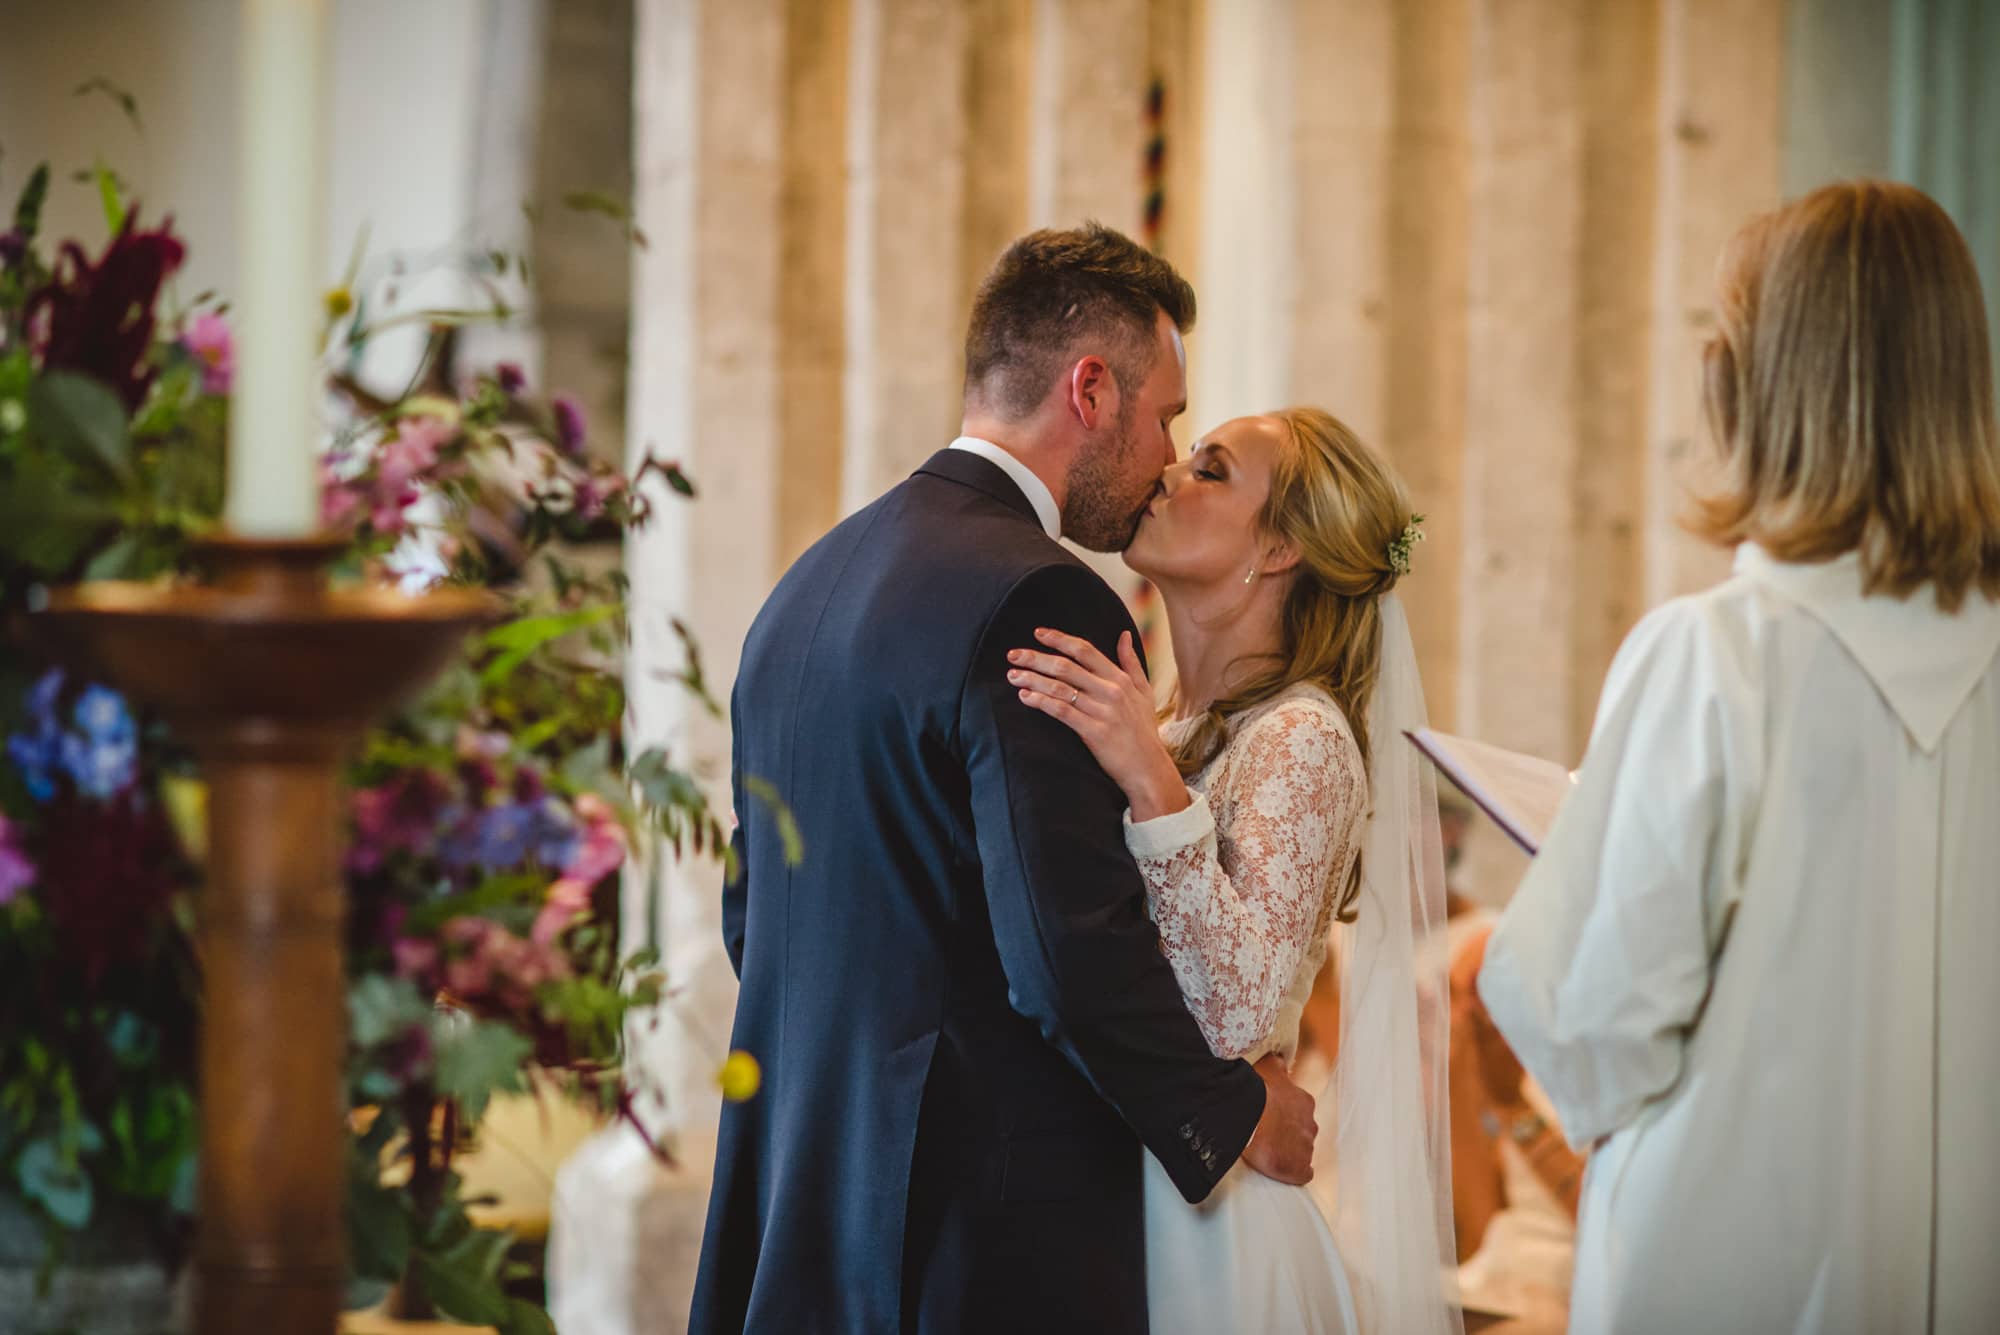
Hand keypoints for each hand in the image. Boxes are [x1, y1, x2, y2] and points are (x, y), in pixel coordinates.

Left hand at [1008, 627, 1188, 819]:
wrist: (1148, 768)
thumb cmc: (1143, 731)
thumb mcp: (1144, 692)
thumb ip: (1132, 663)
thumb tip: (1124, 634)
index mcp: (1120, 679)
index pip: (1085, 650)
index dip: (1059, 639)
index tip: (1038, 633)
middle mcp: (1111, 691)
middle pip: (1066, 666)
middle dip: (1036, 658)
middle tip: (1013, 654)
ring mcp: (1102, 711)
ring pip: (1060, 688)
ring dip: (1033, 679)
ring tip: (1012, 675)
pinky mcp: (1094, 732)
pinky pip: (1062, 711)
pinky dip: (1041, 701)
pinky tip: (1025, 697)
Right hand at [1240, 1055, 1315, 1185]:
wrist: (1253, 1117)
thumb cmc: (1259, 1091)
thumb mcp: (1267, 1069)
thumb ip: (1276, 1064)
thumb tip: (1279, 1057)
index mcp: (1304, 1102)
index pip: (1299, 1111)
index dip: (1285, 1116)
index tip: (1271, 1118)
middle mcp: (1310, 1125)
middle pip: (1303, 1132)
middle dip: (1289, 1136)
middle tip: (1268, 1136)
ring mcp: (1307, 1148)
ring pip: (1302, 1152)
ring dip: (1289, 1154)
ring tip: (1269, 1154)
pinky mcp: (1300, 1169)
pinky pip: (1302, 1174)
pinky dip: (1293, 1174)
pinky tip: (1280, 1171)